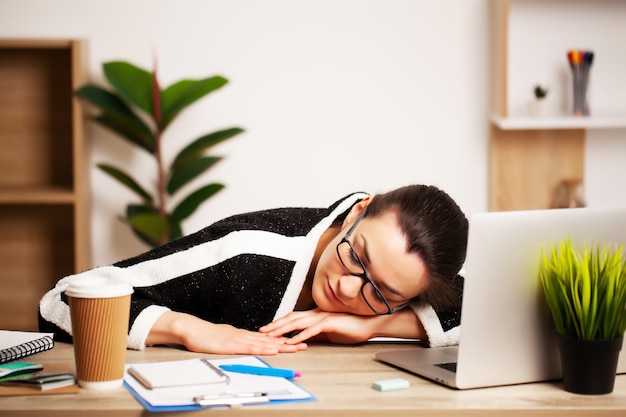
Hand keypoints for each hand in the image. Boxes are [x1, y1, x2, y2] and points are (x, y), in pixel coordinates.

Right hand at [147, 312, 307, 354]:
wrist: (190, 328)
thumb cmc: (205, 334)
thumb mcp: (224, 338)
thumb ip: (235, 341)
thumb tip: (245, 343)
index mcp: (243, 334)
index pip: (267, 338)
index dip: (282, 340)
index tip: (296, 341)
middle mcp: (244, 335)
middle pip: (270, 340)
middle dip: (288, 342)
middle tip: (305, 343)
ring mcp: (238, 338)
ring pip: (264, 342)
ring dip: (281, 346)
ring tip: (295, 347)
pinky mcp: (231, 344)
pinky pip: (250, 346)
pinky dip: (263, 348)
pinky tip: (273, 349)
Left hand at [259, 309, 376, 344]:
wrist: (369, 323)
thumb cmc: (352, 328)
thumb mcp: (329, 333)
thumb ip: (316, 334)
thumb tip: (303, 340)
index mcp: (316, 315)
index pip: (293, 317)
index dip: (280, 322)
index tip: (267, 329)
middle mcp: (317, 313)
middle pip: (291, 318)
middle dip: (276, 325)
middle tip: (262, 331)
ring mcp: (323, 316)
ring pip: (298, 322)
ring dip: (283, 330)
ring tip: (272, 336)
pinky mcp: (330, 322)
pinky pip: (312, 330)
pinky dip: (300, 336)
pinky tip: (292, 342)